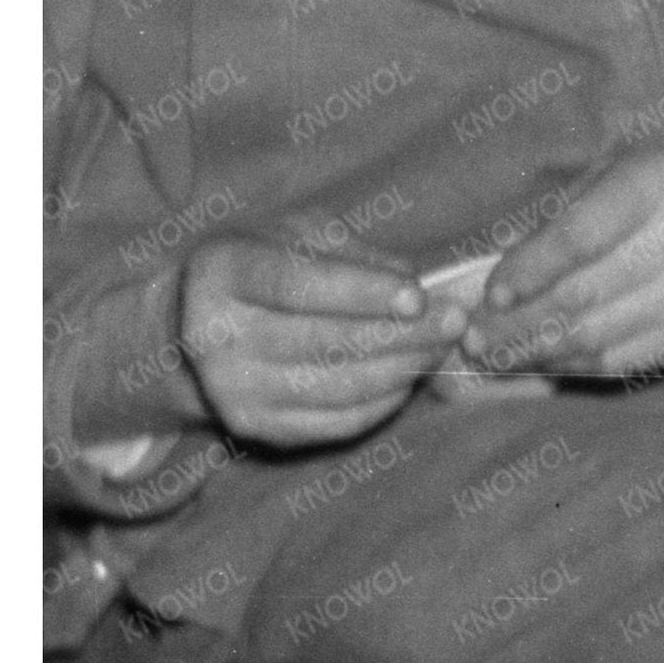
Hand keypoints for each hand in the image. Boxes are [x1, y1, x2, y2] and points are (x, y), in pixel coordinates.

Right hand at [174, 229, 460, 450]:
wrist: (207, 323)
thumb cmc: (272, 263)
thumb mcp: (303, 234)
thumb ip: (356, 254)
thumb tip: (416, 285)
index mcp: (221, 272)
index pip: (297, 285)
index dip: (362, 293)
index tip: (418, 297)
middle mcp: (212, 337)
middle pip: (325, 341)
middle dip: (402, 333)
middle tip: (456, 320)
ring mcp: (231, 389)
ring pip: (339, 386)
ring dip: (404, 367)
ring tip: (443, 344)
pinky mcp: (255, 428)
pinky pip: (337, 421)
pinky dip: (385, 400)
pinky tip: (411, 373)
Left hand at [453, 148, 663, 387]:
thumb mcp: (623, 171)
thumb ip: (562, 213)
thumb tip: (498, 265)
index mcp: (661, 183)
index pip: (579, 238)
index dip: (528, 271)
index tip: (490, 294)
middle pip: (582, 294)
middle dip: (517, 322)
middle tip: (474, 338)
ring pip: (597, 335)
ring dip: (536, 351)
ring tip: (495, 356)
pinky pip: (624, 359)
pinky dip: (574, 366)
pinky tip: (543, 362)